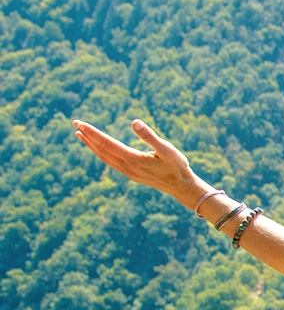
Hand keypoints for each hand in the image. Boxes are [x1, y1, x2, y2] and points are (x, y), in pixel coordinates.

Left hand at [71, 118, 211, 206]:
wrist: (182, 187)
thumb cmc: (177, 166)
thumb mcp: (166, 149)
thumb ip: (149, 136)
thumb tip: (134, 122)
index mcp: (133, 159)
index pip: (107, 143)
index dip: (93, 133)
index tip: (80, 123)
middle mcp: (126, 167)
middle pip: (101, 150)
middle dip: (88, 136)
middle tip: (76, 123)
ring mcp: (127, 172)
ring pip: (103, 157)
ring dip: (91, 145)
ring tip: (80, 135)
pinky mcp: (131, 174)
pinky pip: (110, 162)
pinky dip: (100, 153)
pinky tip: (99, 148)